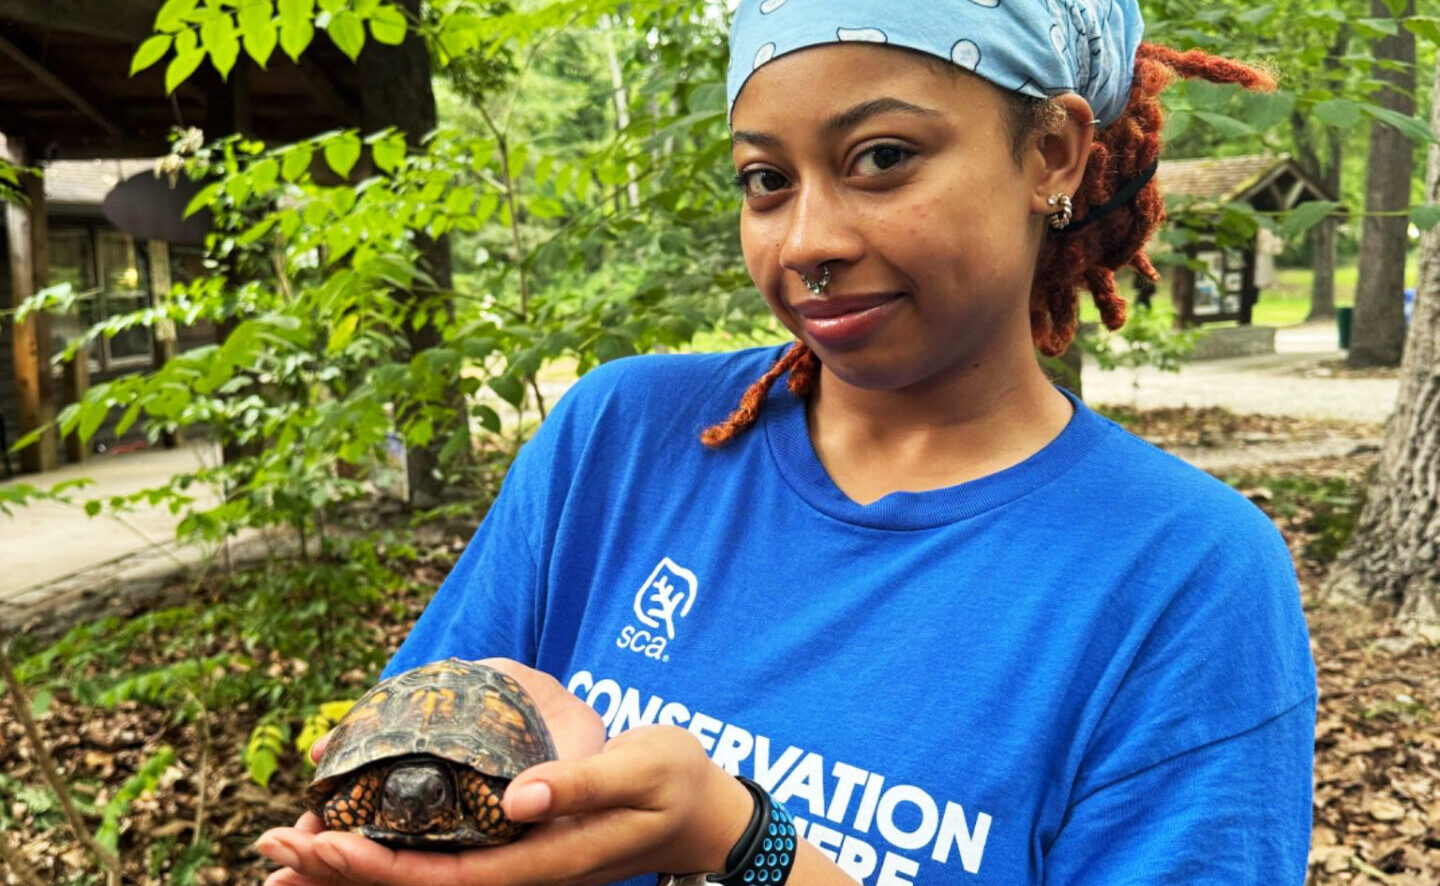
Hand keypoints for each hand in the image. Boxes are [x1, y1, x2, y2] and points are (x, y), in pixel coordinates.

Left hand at [256, 659, 752, 885]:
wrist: (702, 813)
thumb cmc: (674, 783)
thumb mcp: (639, 769)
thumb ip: (581, 783)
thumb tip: (515, 798)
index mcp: (538, 863)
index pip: (438, 878)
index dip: (370, 866)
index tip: (314, 844)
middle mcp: (517, 876)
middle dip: (337, 871)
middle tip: (269, 848)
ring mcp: (515, 870)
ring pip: (419, 881)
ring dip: (351, 869)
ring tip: (285, 855)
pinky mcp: (514, 854)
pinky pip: (438, 862)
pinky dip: (386, 855)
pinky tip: (351, 844)